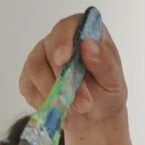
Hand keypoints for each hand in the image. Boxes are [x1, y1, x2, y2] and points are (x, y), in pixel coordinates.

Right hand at [19, 14, 127, 130]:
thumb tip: (87, 44)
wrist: (95, 119)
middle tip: (82, 104)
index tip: (64, 59)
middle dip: (63, 79)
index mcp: (85, 33)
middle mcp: (60, 40)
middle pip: (50, 47)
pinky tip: (59, 109)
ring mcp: (42, 57)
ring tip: (74, 110)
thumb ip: (105, 63)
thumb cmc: (107, 95)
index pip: (69, 25)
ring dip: (54, 93)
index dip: (63, 39)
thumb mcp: (115, 82)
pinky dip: (44, 102)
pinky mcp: (30, 78)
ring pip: (35, 68)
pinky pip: (29, 87)